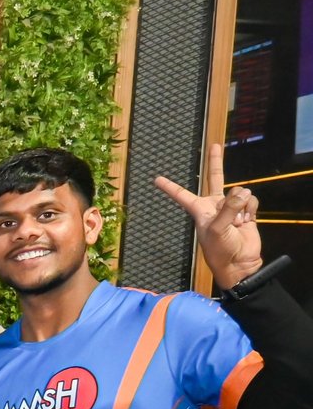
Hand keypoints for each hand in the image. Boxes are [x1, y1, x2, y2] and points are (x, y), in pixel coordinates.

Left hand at [154, 143, 263, 290]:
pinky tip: (247, 221)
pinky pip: (251, 200)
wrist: (239, 263)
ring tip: (237, 223)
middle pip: (215, 178)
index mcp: (199, 210)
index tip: (156, 179)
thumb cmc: (220, 250)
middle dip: (216, 161)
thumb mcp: (217, 229)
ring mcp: (231, 207)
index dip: (170, 187)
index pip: (182, 195)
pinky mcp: (246, 211)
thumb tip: (244, 191)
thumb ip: (229, 208)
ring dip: (241, 206)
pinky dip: (251, 209)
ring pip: (239, 192)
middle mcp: (214, 205)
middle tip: (215, 145)